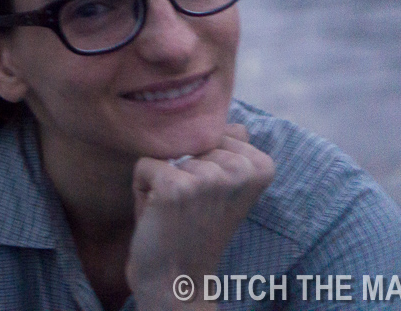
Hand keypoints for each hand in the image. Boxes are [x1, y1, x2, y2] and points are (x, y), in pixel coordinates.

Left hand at [125, 124, 274, 309]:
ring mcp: (210, 177)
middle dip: (178, 167)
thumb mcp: (221, 186)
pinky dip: (141, 188)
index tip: (206, 196)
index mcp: (260, 165)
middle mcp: (240, 169)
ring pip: (165, 150)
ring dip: (159, 179)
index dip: (198, 161)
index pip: (213, 131)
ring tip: (174, 210)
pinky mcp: (177, 186)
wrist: (176, 278)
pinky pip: (144, 165)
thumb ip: (230, 152)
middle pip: (188, 138)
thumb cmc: (193, 226)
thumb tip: (237, 123)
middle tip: (187, 205)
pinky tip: (158, 214)